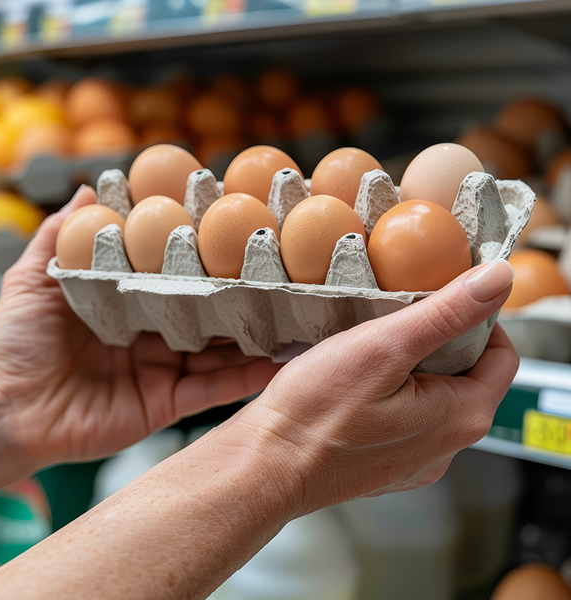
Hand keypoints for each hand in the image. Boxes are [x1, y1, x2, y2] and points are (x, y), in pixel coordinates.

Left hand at [0, 186, 280, 494]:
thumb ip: (61, 237)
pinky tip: (276, 361)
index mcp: (132, 304)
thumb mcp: (34, 281)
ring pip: (220, 350)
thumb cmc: (19, 344)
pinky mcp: (170, 402)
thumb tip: (91, 189)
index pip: (177, 275)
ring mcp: (166, 369)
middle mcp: (157, 333)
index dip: (203, 256)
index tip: (235, 232)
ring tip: (292, 314)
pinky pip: (213, 389)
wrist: (10, 412)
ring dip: (254, 335)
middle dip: (240, 295)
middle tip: (278, 274)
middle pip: (208, 312)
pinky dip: (245, 377)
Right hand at [236, 259, 518, 516]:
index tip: (441, 301)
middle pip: (468, 375)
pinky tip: (359, 384)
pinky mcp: (389, 462)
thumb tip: (496, 280)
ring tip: (374, 351)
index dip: (478, 319)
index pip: (502, 355)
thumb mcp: (383, 347)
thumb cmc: (315, 412)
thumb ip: (446, 313)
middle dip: (440, 342)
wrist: (267, 464)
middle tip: (398, 320)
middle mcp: (446, 445)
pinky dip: (393, 393)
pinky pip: (408, 417)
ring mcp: (417, 458)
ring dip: (413, 366)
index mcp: (460, 417)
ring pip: (435, 395)